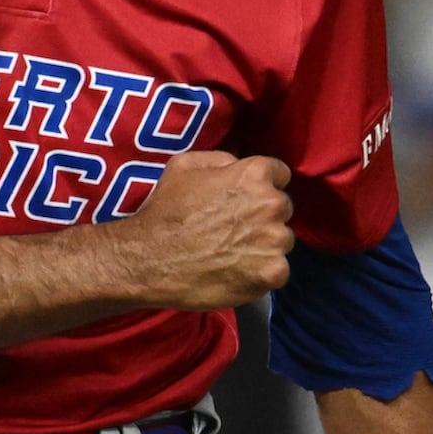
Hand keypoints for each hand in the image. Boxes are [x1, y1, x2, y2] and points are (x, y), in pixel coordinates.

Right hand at [117, 151, 294, 309]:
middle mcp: (271, 204)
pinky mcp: (272, 273)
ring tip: (232, 254)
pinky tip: (237, 273)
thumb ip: (221, 160)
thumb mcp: (183, 166)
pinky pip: (279, 270)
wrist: (149, 261)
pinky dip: (262, 273)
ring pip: (281, 241)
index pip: (279, 174)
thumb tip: (238, 166)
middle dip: (264, 216)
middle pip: (282, 209)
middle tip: (234, 229)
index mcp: (254, 174)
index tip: (245, 200)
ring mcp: (275, 241)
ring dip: (264, 246)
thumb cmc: (164, 212)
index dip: (261, 186)